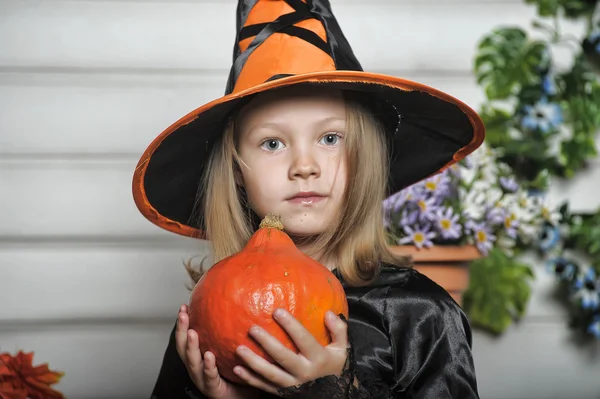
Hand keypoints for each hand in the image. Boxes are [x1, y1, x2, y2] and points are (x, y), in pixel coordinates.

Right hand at [175, 304, 266, 398]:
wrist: (242, 397)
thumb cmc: (236, 374)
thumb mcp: (230, 351)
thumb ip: (230, 333)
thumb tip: (239, 308)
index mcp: (198, 358)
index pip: (186, 338)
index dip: (182, 324)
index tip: (183, 307)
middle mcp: (197, 368)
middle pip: (184, 348)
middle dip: (181, 331)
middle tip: (183, 315)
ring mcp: (203, 379)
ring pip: (193, 363)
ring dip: (191, 347)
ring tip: (192, 332)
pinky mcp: (213, 389)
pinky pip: (209, 377)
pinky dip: (208, 366)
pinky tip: (209, 356)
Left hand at [232, 308, 348, 395]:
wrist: (335, 395)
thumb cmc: (335, 367)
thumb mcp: (343, 349)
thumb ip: (338, 330)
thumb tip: (329, 313)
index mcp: (318, 359)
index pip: (303, 339)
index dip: (291, 325)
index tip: (277, 311)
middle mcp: (304, 373)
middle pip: (283, 357)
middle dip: (267, 343)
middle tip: (252, 328)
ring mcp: (293, 385)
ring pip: (271, 374)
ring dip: (253, 362)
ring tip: (239, 349)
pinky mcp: (284, 394)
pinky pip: (265, 387)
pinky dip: (250, 379)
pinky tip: (237, 369)